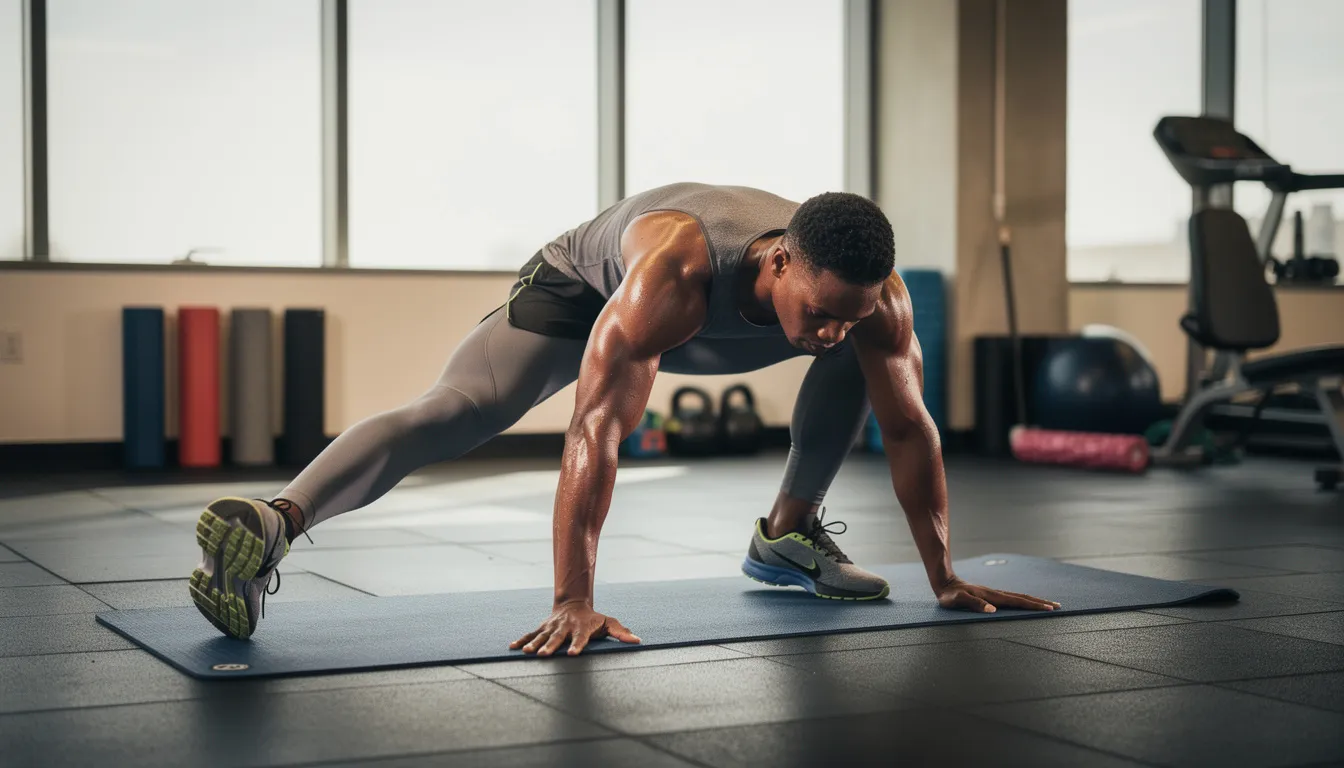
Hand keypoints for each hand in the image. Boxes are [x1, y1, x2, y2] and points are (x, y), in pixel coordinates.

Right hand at [509, 601, 641, 656]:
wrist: (573, 604)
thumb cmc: (593, 619)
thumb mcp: (608, 623)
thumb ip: (621, 632)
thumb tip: (638, 640)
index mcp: (581, 628)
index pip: (580, 638)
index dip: (576, 646)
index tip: (572, 654)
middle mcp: (565, 627)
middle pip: (557, 638)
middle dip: (550, 647)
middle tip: (544, 655)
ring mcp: (552, 627)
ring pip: (541, 636)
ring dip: (534, 644)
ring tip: (526, 652)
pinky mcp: (542, 628)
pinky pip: (530, 634)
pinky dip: (521, 640)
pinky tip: (512, 647)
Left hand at [937, 578, 1060, 613]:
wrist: (944, 583)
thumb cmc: (949, 595)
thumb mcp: (958, 601)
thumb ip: (974, 604)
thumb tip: (992, 610)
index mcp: (992, 596)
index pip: (1017, 601)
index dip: (1034, 605)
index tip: (1049, 608)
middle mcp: (996, 594)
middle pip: (1023, 598)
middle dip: (1041, 602)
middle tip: (1058, 606)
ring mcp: (994, 594)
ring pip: (1019, 597)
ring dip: (1034, 601)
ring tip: (1048, 605)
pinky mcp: (991, 596)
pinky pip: (1012, 599)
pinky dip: (1023, 601)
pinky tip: (1025, 604)